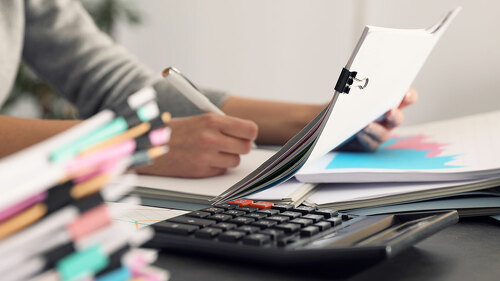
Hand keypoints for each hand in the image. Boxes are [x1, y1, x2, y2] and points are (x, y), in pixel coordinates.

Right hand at [136, 113, 257, 177]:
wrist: (149, 145)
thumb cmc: (175, 131)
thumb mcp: (200, 119)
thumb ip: (223, 125)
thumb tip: (247, 133)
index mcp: (212, 121)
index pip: (249, 130)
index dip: (249, 134)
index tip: (246, 134)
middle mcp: (211, 139)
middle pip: (245, 147)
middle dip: (239, 146)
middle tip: (229, 143)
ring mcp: (206, 157)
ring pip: (235, 161)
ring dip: (227, 157)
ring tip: (213, 151)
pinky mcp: (200, 171)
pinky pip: (221, 171)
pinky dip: (216, 167)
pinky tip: (203, 159)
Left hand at [336, 88, 417, 151]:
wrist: (329, 124)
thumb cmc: (341, 105)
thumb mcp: (346, 93)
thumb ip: (354, 87)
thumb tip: (355, 80)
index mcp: (386, 102)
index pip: (404, 98)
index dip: (408, 96)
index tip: (406, 94)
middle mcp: (386, 118)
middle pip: (397, 118)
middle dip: (395, 115)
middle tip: (389, 112)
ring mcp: (378, 132)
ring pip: (384, 133)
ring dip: (376, 129)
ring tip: (367, 124)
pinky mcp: (368, 144)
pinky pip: (371, 144)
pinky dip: (365, 138)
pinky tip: (359, 133)